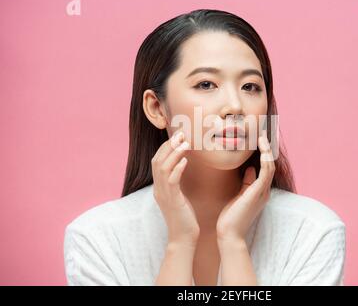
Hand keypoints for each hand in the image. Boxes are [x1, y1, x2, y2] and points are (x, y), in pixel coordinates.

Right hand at [151, 130, 199, 246]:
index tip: (177, 136)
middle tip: (181, 134)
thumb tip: (182, 165)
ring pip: (163, 168)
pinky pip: (172, 181)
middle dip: (168, 145)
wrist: (184, 238)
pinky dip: (178, 168)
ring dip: (174, 153)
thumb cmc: (185, 217)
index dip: (165, 147)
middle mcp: (158, 189)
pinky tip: (186, 161)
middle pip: (157, 161)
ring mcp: (163, 195)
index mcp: (159, 188)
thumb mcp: (179, 196)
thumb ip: (178, 181)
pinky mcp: (172, 201)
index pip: (157, 162)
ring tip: (185, 143)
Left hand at [216, 129, 275, 243]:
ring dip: (267, 150)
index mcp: (260, 191)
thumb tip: (250, 168)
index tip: (259, 139)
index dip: (264, 152)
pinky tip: (262, 148)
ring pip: (270, 165)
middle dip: (268, 148)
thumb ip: (246, 182)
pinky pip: (266, 171)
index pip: (266, 167)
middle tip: (264, 132)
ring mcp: (263, 191)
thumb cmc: (230, 217)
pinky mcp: (258, 192)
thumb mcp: (239, 195)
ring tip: (262, 136)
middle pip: (270, 163)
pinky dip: (265, 158)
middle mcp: (264, 190)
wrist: (229, 234)